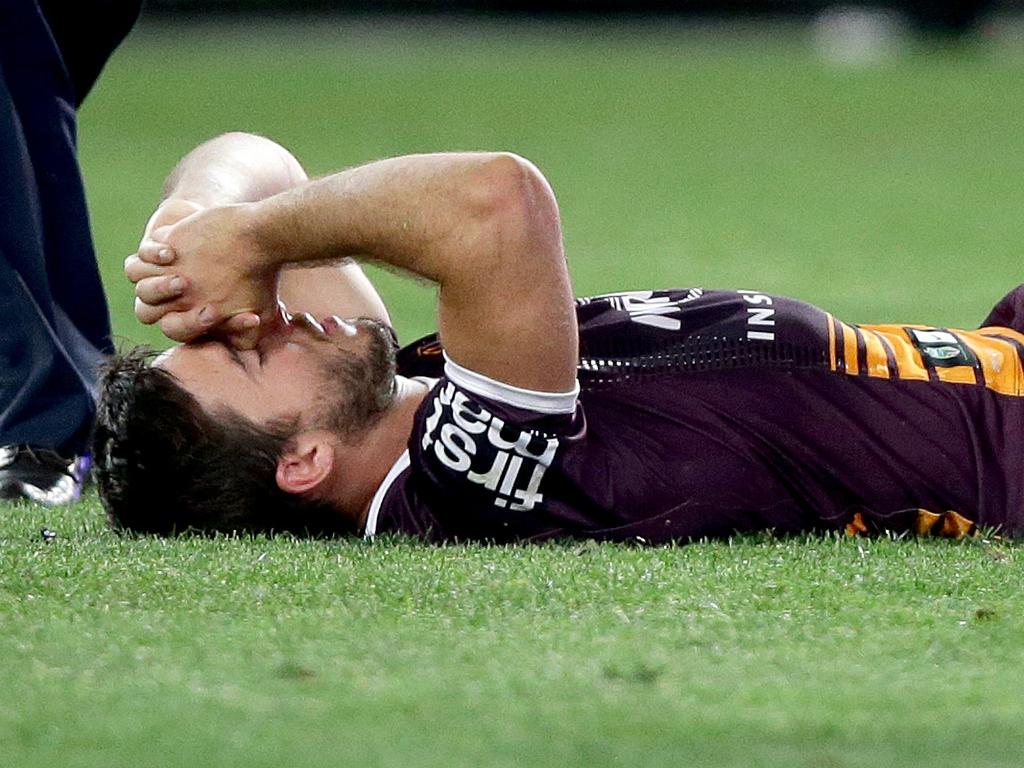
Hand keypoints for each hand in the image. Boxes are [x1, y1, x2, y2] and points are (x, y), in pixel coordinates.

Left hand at [124, 203, 279, 347]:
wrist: (253, 235)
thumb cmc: (258, 275)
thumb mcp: (260, 308)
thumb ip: (247, 332)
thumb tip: (246, 342)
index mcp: (192, 318)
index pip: (177, 330)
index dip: (191, 325)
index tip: (215, 313)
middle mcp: (173, 300)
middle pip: (149, 314)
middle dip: (167, 306)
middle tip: (190, 292)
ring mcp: (163, 275)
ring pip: (142, 289)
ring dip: (157, 286)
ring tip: (181, 278)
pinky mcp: (158, 250)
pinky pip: (138, 259)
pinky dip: (151, 256)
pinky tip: (170, 253)